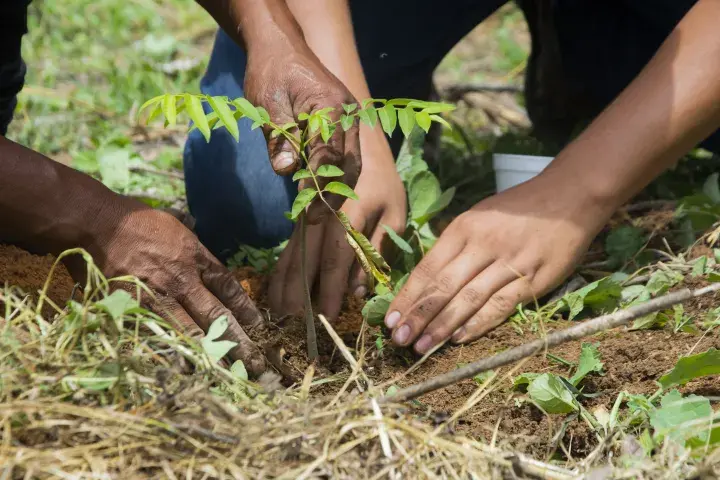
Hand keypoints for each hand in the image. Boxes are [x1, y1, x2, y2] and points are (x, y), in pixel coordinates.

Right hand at [92, 202, 267, 374]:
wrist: (95, 222)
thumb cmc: (134, 220)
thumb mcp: (175, 226)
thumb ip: (194, 248)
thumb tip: (207, 258)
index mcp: (195, 256)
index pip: (228, 287)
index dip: (246, 309)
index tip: (259, 328)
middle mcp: (182, 278)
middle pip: (217, 315)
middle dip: (238, 341)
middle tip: (255, 364)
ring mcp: (158, 295)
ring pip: (191, 331)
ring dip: (211, 354)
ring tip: (229, 374)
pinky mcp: (133, 307)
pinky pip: (158, 336)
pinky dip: (173, 354)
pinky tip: (187, 371)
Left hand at [244, 40, 359, 222]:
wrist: (281, 48)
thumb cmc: (271, 73)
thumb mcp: (268, 104)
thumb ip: (280, 137)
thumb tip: (287, 171)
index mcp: (332, 107)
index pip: (329, 155)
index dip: (317, 184)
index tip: (305, 206)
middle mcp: (349, 115)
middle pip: (349, 165)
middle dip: (333, 195)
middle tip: (313, 219)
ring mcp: (351, 120)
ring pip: (352, 164)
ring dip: (337, 191)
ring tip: (318, 214)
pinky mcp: (346, 125)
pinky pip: (346, 156)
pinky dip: (336, 178)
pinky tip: (321, 194)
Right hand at [268, 130, 405, 319]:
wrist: (357, 148)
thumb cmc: (383, 185)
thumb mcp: (393, 214)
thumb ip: (377, 249)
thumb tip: (360, 289)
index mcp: (348, 215)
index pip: (337, 259)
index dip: (332, 290)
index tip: (330, 316)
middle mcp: (320, 219)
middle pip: (305, 262)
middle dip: (300, 296)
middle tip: (295, 327)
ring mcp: (305, 220)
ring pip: (291, 258)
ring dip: (284, 289)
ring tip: (279, 317)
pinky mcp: (299, 223)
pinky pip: (287, 252)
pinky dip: (280, 275)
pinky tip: (275, 296)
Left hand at [384, 174, 612, 353]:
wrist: (570, 196)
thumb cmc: (518, 209)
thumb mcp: (478, 216)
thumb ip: (454, 246)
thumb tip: (427, 281)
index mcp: (463, 228)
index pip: (427, 268)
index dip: (407, 296)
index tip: (390, 319)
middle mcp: (482, 245)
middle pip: (443, 286)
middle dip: (418, 316)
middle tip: (398, 339)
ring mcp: (508, 262)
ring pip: (468, 299)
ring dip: (442, 325)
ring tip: (422, 346)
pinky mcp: (533, 278)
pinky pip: (501, 304)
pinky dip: (479, 323)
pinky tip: (459, 339)